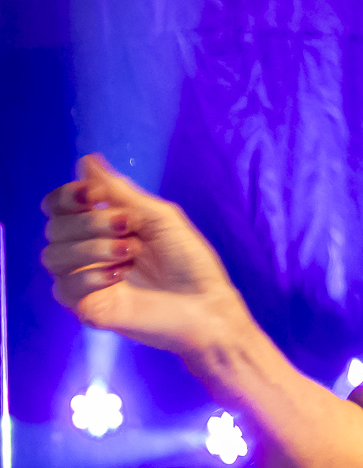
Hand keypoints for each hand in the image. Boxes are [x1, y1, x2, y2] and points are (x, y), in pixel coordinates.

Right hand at [40, 154, 249, 357]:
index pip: (58, 206)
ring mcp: (84, 280)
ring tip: (129, 252)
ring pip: (52, 256)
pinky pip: (64, 287)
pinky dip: (89, 276)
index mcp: (101, 227)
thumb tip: (87, 161)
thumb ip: (119, 191)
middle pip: (54, 227)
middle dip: (90, 222)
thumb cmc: (189, 260)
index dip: (66, 197)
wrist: (206, 303)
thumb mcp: (158, 217)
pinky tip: (119, 275)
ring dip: (91, 248)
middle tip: (128, 227)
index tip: (91, 195)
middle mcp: (87, 251)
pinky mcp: (86, 306)